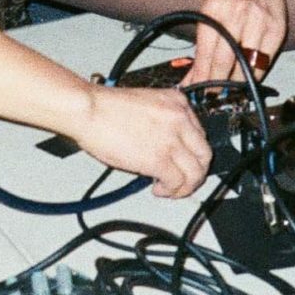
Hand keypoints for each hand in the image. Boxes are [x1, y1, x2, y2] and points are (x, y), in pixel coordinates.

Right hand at [74, 83, 213, 198]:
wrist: (89, 109)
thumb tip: (163, 144)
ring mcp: (172, 140)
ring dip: (185, 186)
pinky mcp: (159, 159)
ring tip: (171, 190)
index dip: (191, 153)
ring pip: (196, 173)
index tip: (183, 161)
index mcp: (178, 102)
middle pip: (204, 154)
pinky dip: (171, 191)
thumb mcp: (146, 103)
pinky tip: (158, 189)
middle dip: (195, 172)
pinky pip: (177, 183)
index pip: (200, 134)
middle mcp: (180, 119)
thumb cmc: (105, 107)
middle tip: (183, 181)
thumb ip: (162, 121)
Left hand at [186, 0, 287, 85]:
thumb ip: (202, 42)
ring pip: (248, 64)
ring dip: (237, 83)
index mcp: (215, 9)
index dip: (202, 76)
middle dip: (217, 84)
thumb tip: (192, 75)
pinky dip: (256, 74)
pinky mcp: (278, 28)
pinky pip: (266, 60)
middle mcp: (238, 14)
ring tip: (229, 93)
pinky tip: (247, 81)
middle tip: (212, 97)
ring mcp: (260, 21)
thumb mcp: (208, 9)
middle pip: (226, 60)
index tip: (197, 91)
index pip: (206, 52)